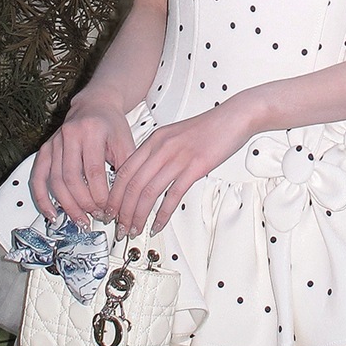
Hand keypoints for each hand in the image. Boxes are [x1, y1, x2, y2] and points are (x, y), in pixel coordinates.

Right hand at [30, 97, 135, 227]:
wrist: (95, 103)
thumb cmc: (112, 124)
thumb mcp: (126, 142)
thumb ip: (125, 169)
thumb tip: (121, 203)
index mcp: (92, 131)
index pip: (93, 171)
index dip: (100, 194)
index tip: (108, 209)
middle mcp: (69, 135)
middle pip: (72, 177)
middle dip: (84, 203)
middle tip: (96, 216)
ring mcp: (54, 142)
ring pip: (55, 180)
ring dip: (67, 205)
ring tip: (80, 220)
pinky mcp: (45, 149)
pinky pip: (38, 176)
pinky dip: (42, 197)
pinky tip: (51, 213)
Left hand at [104, 101, 251, 236]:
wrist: (234, 116)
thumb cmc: (208, 128)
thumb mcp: (175, 135)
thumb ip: (159, 152)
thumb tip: (146, 175)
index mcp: (154, 140)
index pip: (124, 171)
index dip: (114, 195)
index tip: (111, 210)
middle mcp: (161, 148)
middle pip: (132, 185)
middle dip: (122, 211)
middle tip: (120, 226)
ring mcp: (177, 158)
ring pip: (148, 192)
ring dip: (138, 216)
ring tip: (136, 229)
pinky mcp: (194, 167)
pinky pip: (173, 195)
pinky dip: (162, 214)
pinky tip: (158, 224)